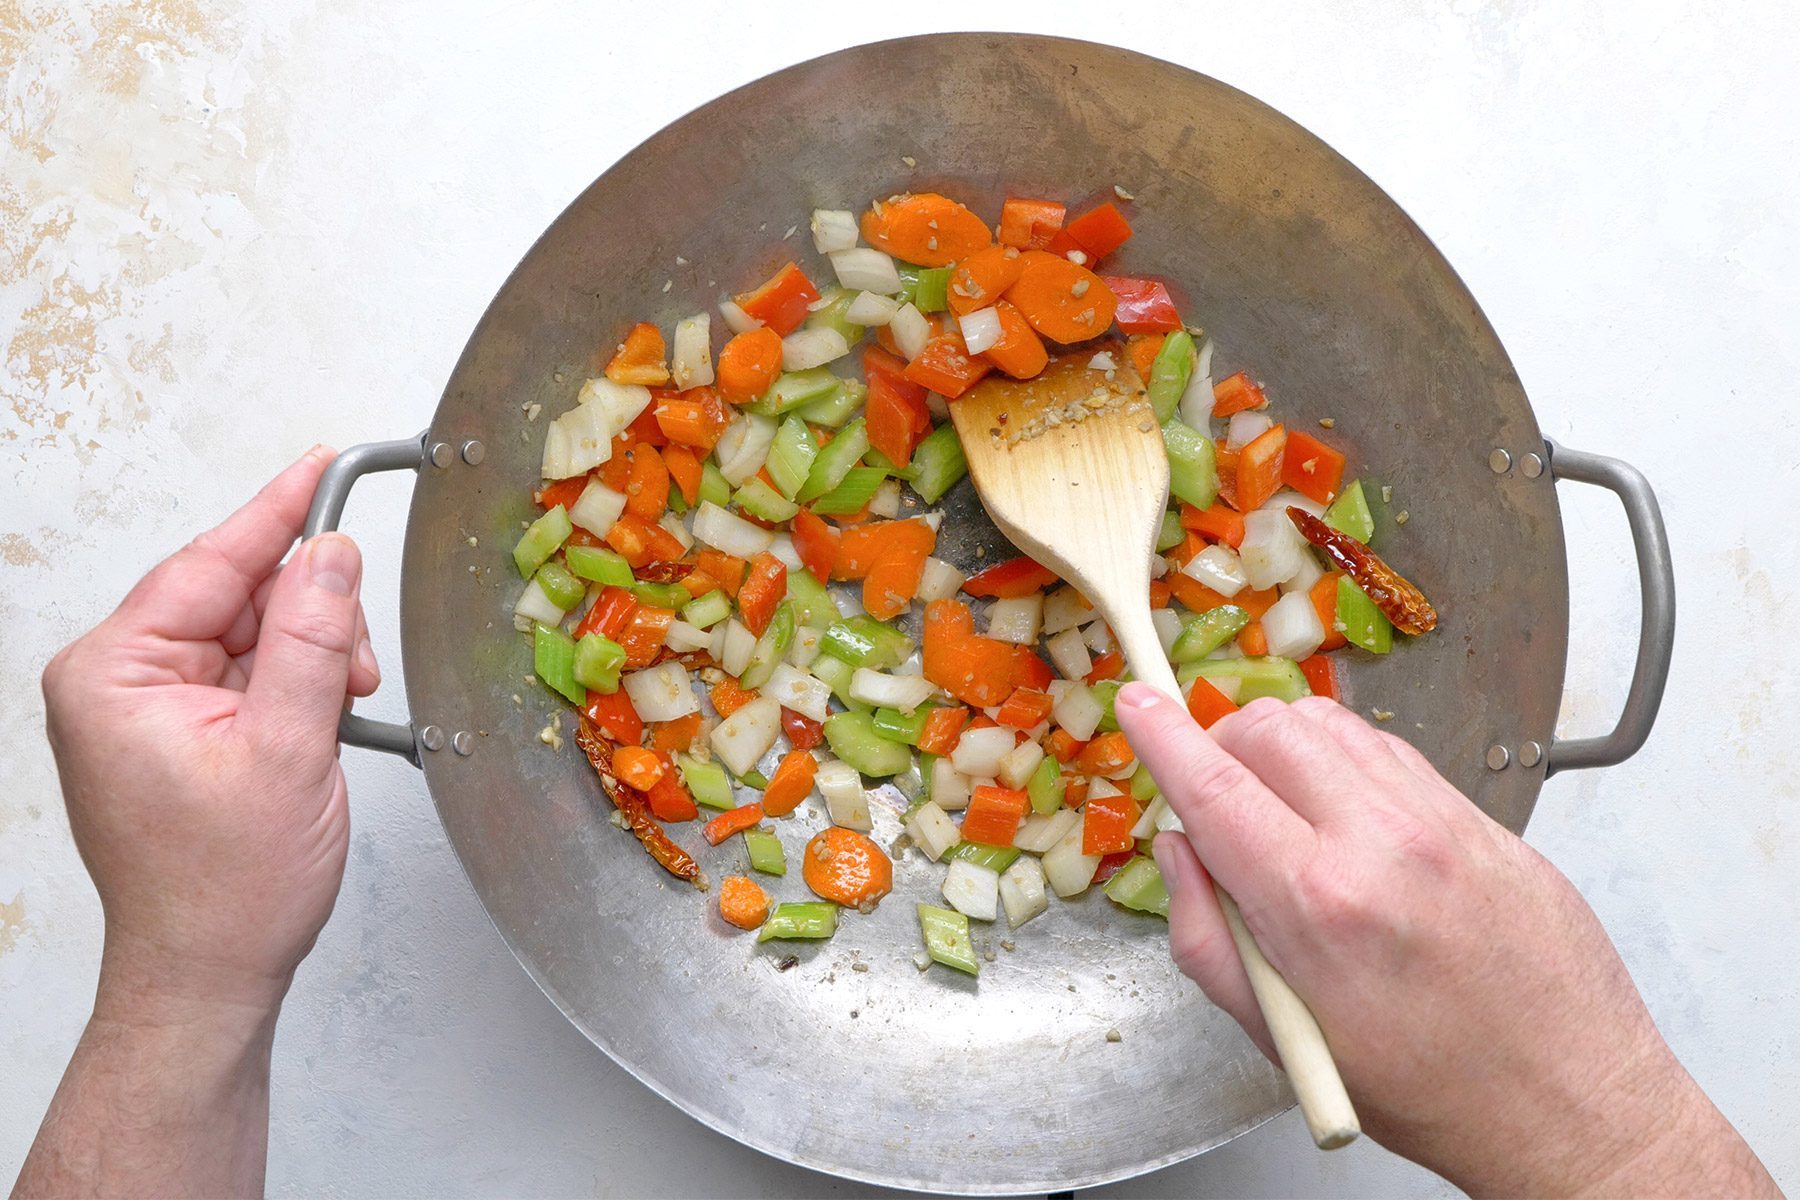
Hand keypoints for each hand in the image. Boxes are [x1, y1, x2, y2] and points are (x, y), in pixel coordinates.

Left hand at [41, 447, 376, 1015]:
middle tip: (354, 665)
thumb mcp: (288, 750)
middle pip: (236, 596)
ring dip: (312, 658)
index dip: (276, 513)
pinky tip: (323, 721)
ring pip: (253, 633)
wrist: (210, 975)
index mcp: (113, 674)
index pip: (207, 564)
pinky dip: (298, 686)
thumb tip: (331, 555)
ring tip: (340, 712)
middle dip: (311, 618)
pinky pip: (251, 673)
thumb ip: (313, 641)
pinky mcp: (177, 730)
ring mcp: (145, 707)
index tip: (322, 465)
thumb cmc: (225, 889)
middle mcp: (117, 681)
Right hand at [1115, 686, 1775, 1196]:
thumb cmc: (1425, 1089)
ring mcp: (1443, 822)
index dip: (1161, 735)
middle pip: (1270, 728)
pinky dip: (1348, 764)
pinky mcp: (1485, 819)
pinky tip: (1349, 819)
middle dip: (1223, 744)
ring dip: (1286, 747)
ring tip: (1285, 810)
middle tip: (1219, 795)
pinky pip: (1393, 753)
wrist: (1568, 1101)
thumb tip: (1178, 852)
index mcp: (1318, 904)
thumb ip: (1207, 935)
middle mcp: (1383, 844)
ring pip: (1333, 724)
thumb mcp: (1282, 1037)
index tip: (1137, 704)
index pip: (1213, 785)